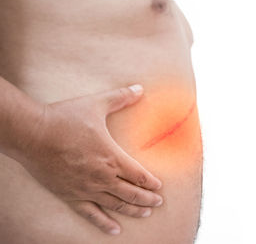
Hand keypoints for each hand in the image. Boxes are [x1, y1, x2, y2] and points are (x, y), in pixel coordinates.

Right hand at [19, 85, 162, 234]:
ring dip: (133, 210)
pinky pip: (91, 214)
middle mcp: (102, 178)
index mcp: (112, 158)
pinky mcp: (70, 195)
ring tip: (145, 213)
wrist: (32, 133)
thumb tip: (139, 88)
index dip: (151, 183)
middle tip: (158, 203)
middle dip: (147, 199)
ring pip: (116, 205)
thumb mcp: (96, 104)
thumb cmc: (65, 119)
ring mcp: (86, 189)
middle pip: (131, 194)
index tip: (159, 187)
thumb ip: (120, 97)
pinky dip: (104, 223)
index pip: (139, 175)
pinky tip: (115, 230)